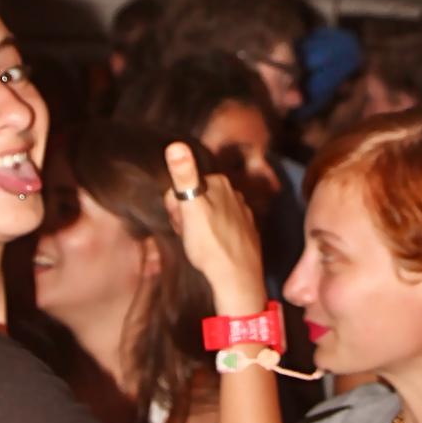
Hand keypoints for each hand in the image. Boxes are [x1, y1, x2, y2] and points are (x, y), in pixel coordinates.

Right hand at [164, 141, 265, 314]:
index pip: (183, 186)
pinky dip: (214, 237)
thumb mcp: (191, 209)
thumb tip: (176, 144)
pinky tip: (213, 249)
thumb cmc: (211, 244)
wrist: (237, 278)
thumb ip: (184, 175)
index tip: (180, 223)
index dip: (176, 207)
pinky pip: (221, 228)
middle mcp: (234, 193)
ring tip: (200, 246)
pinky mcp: (246, 232)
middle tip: (189, 236)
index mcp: (219, 183)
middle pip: (196, 200)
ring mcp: (242, 213)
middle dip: (187, 217)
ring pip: (208, 214)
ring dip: (199, 228)